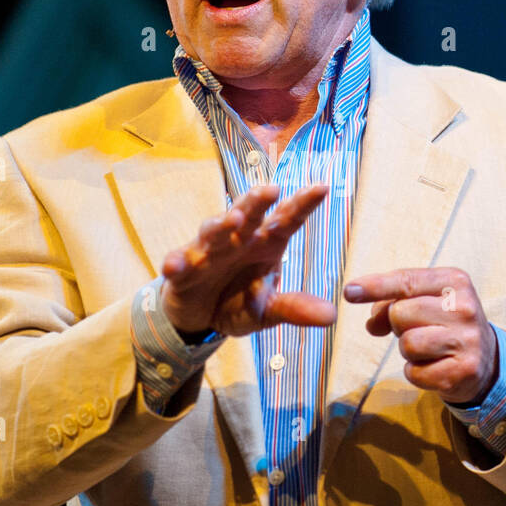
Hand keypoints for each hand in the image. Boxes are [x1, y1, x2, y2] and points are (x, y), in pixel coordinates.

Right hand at [160, 183, 335, 337]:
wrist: (201, 318)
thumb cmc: (239, 302)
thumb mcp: (269, 310)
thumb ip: (295, 308)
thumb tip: (332, 316)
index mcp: (265, 244)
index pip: (287, 220)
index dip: (303, 204)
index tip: (322, 188)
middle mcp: (238, 240)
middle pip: (249, 214)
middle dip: (258, 201)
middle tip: (271, 190)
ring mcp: (208, 251)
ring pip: (214, 231)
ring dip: (222, 223)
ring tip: (234, 219)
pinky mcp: (182, 269)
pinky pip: (178, 263)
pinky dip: (175, 263)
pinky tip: (173, 266)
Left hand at [342, 267, 498, 404]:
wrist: (486, 359)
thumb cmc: (444, 323)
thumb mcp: (425, 301)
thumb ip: (393, 302)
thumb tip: (372, 323)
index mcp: (455, 282)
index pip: (406, 281)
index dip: (374, 286)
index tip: (349, 291)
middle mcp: (464, 307)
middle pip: (400, 314)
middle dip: (397, 325)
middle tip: (417, 329)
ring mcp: (467, 340)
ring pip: (407, 344)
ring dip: (407, 350)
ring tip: (427, 348)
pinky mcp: (463, 371)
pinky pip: (415, 372)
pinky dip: (416, 372)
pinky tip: (434, 366)